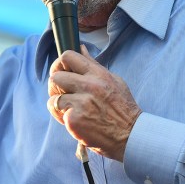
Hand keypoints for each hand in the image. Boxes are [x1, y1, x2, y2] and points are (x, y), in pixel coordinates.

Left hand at [47, 45, 141, 161]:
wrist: (131, 136)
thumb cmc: (123, 109)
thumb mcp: (114, 80)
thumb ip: (94, 65)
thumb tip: (80, 48)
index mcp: (98, 74)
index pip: (68, 56)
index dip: (60, 63)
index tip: (61, 71)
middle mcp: (89, 86)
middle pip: (55, 77)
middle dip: (55, 85)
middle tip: (61, 92)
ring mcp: (81, 103)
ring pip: (53, 97)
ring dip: (58, 103)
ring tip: (69, 108)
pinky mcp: (74, 120)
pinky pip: (57, 113)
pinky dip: (62, 117)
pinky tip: (74, 119)